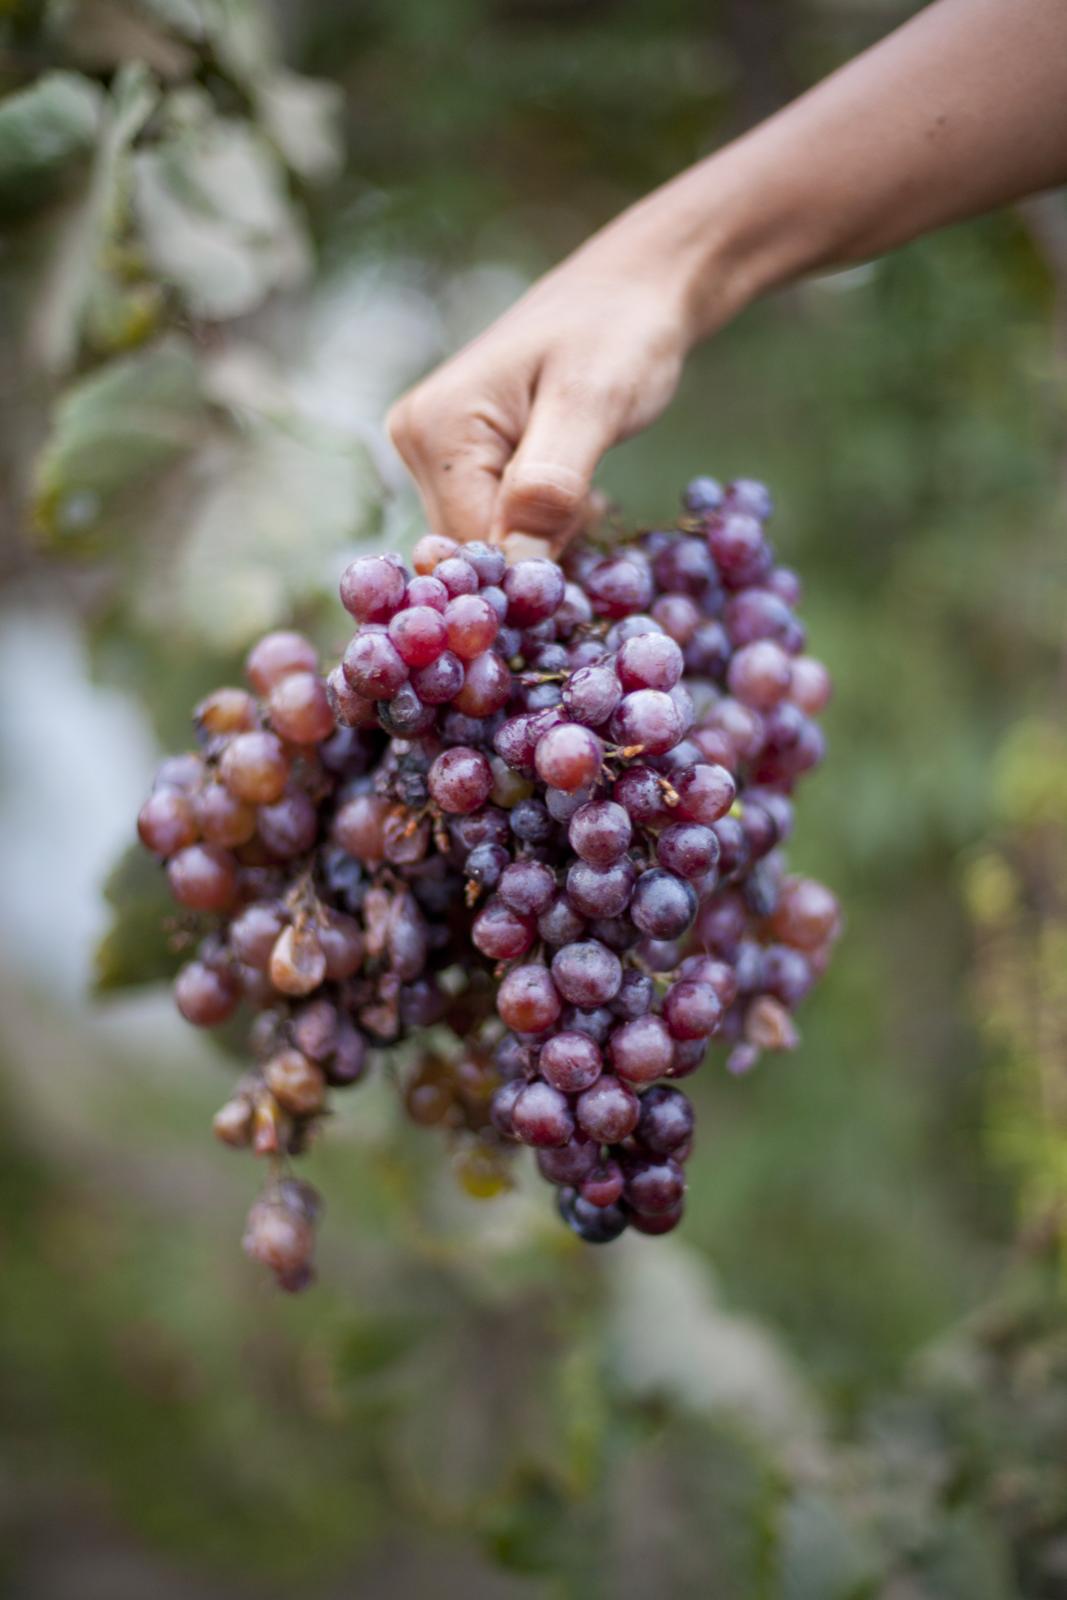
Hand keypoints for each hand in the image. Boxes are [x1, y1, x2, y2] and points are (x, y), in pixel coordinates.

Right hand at [387, 235, 695, 553]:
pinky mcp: (455, 458)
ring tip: (585, 487)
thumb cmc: (619, 333)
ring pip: (485, 540)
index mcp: (435, 428)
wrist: (630, 291)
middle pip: (473, 548)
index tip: (588, 543)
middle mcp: (414, 440)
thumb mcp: (594, 405)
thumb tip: (516, 564)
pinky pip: (493, 521)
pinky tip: (571, 489)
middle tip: (594, 503)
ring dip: (543, 537)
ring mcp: (429, 450)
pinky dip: (539, 523)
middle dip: (538, 549)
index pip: (472, 546)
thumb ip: (552, 485)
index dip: (531, 567)